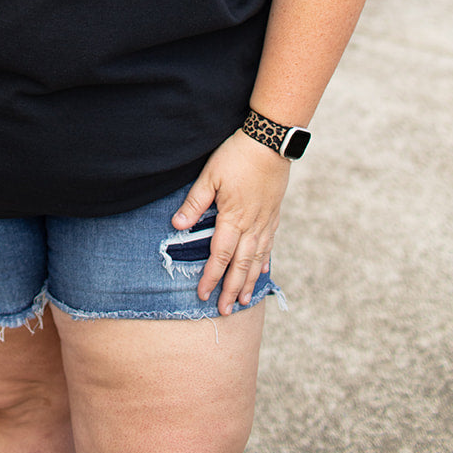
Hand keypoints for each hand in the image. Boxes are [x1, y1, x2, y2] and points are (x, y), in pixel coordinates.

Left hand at [172, 129, 290, 315]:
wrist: (270, 142)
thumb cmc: (237, 155)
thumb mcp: (210, 175)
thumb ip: (195, 202)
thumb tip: (178, 225)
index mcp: (232, 218)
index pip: (219, 255)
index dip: (211, 277)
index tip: (203, 294)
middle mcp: (251, 225)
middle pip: (240, 265)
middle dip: (232, 289)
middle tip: (226, 310)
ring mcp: (265, 221)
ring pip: (257, 259)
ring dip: (249, 281)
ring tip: (245, 300)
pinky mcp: (274, 214)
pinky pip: (269, 244)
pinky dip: (264, 260)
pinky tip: (262, 270)